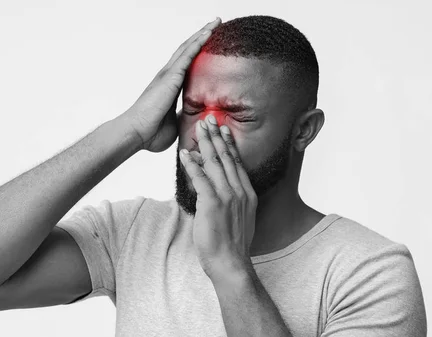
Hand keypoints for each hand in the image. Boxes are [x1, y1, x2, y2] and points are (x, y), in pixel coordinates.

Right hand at [124, 17, 221, 152]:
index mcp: (169, 87)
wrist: (136, 133)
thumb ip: (183, 118)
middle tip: (215, 24)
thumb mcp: (174, 124)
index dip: (197, 53)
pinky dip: (199, 42)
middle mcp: (168, 76)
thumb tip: (194, 122)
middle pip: (187, 50)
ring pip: (188, 47)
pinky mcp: (171, 76)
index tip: (209, 44)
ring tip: (215, 21)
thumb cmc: (150, 134)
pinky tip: (209, 32)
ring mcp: (168, 74)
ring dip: (202, 33)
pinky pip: (188, 54)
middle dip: (201, 36)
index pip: (186, 65)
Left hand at [179, 114, 257, 279]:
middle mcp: (239, 191)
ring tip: (198, 128)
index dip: (228, 144)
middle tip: (209, 118)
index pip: (236, 163)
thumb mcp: (239, 218)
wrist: (231, 262)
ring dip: (204, 143)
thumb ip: (233, 201)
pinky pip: (200, 178)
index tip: (223, 129)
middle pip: (226, 157)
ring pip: (214, 163)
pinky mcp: (212, 203)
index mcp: (247, 194)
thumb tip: (222, 192)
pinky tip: (184, 154)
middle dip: (216, 136)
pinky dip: (191, 164)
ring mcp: (227, 196)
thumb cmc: (232, 245)